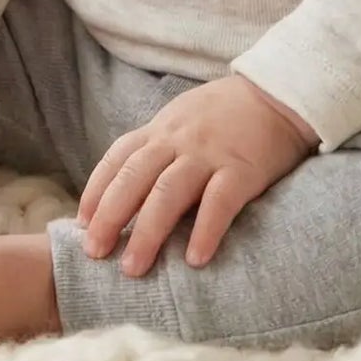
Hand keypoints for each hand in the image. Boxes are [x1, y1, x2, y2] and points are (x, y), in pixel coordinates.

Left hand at [76, 75, 318, 277]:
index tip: (80, 224)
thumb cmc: (228, 113)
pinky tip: (194, 260)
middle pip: (134, 178)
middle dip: (110, 217)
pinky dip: (205, 231)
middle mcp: (179, 140)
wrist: (280, 92)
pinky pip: (219, 202)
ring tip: (133, 268)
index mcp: (161, 129)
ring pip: (168, 193)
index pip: (117, 159)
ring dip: (147, 232)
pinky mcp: (243, 169)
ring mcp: (210, 154)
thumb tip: (127, 186)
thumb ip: (158, 146)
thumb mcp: (183, 118)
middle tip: (94, 254)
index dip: (96, 191)